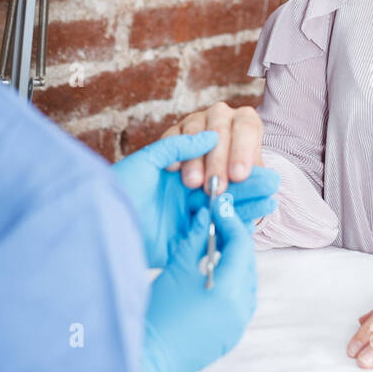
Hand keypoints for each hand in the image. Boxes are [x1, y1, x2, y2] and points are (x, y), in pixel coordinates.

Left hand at [113, 131, 278, 267]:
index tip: (251, 161)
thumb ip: (179, 145)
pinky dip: (236, 222)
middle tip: (271, 182)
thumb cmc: (118, 189)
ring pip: (222, 206)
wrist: (100, 226)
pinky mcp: (185, 238)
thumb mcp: (147, 161)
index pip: (210, 162)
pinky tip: (257, 216)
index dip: (231, 161)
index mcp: (173, 171)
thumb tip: (212, 134)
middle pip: (221, 185)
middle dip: (246, 184)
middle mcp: (180, 193)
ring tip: (271, 197)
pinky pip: (215, 228)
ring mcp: (183, 216)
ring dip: (247, 202)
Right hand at [138, 194, 257, 371]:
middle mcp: (241, 306)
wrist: (151, 357)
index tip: (220, 207)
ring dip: (235, 260)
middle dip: (235, 239)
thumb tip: (205, 216)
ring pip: (247, 280)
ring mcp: (239, 322)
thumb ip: (194, 239)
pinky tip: (216, 274)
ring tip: (216, 246)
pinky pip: (241, 299)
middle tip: (219, 221)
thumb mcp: (176, 269)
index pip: (241, 244)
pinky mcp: (233, 333)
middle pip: (247, 261)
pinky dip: (233, 282)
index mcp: (228, 288)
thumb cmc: (159, 312)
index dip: (231, 221)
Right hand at [160, 102, 262, 191]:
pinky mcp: (175, 129)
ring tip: (194, 183)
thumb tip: (261, 189)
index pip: (247, 130)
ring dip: (194, 160)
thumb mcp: (249, 174)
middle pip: (219, 132)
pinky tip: (173, 169)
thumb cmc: (236, 173)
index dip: (242, 153)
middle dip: (217, 162)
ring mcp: (196, 118)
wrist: (214, 170)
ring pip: (195, 133)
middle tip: (215, 186)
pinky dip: (172, 152)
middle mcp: (221, 113)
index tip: (239, 176)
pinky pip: (172, 137)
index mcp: (246, 120)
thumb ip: (253, 179)